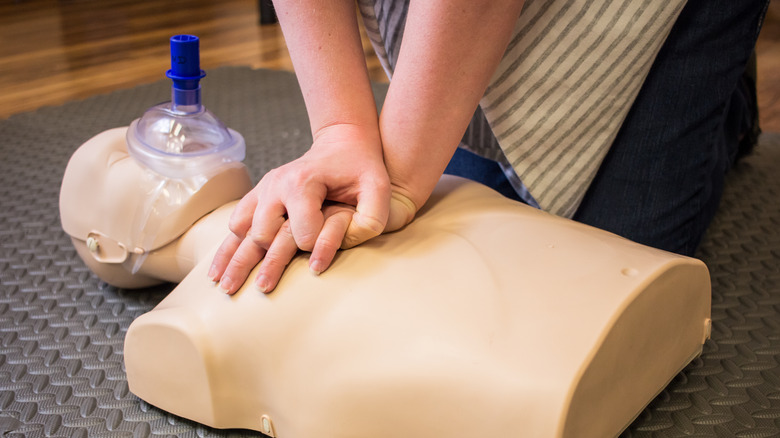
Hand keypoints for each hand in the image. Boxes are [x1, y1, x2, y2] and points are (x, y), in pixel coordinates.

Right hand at [209, 123, 392, 293]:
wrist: (342, 143)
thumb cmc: (362, 167)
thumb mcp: (378, 187)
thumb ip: (372, 216)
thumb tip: (350, 240)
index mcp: (304, 183)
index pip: (301, 230)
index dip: (313, 248)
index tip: (320, 263)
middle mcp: (277, 185)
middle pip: (264, 233)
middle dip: (263, 264)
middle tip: (262, 290)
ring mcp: (264, 190)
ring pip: (242, 230)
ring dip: (234, 259)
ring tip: (225, 287)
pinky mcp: (258, 195)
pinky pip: (237, 222)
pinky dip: (227, 247)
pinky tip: (218, 270)